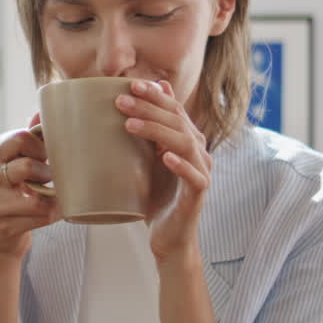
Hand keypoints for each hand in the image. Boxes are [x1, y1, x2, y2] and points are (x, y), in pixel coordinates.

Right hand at [0, 115, 59, 259]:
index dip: (40, 146)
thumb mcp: (14, 163)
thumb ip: (28, 139)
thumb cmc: (12, 194)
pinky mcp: (3, 225)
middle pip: (28, 166)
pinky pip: (41, 215)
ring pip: (36, 196)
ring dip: (52, 196)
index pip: (20, 138)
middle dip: (47, 172)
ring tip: (53, 194)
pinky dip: (53, 213)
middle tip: (49, 177)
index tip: (45, 155)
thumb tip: (42, 112)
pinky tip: (53, 210)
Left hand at [115, 79, 212, 263]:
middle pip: (177, 121)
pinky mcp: (199, 194)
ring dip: (157, 131)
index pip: (173, 109)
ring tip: (130, 126)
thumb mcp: (147, 160)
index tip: (129, 85)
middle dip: (149, 107)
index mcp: (187, 139)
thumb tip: (138, 107)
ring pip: (184, 143)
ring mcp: (201, 171)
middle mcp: (198, 151)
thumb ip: (148, 133)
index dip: (154, 95)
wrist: (168, 237)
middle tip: (121, 101)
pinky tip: (164, 157)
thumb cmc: (157, 196)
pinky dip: (180, 165)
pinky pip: (194, 176)